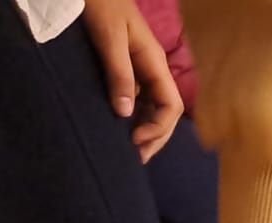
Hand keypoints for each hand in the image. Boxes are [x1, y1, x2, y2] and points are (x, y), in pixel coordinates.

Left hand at [82, 0, 182, 160]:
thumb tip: (126, 114)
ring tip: (129, 149)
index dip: (158, 128)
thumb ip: (119, 74)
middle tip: (136, 158)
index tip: (134, 140)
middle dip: (156, 136)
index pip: (171, 105)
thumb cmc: (100, 5)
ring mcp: (140, 69)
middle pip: (166, 111)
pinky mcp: (126, 68)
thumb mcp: (109, 39)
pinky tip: (121, 127)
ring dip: (145, 129)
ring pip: (153, 107)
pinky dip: (133, 117)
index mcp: (154, 62)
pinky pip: (138, 99)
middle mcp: (152, 69)